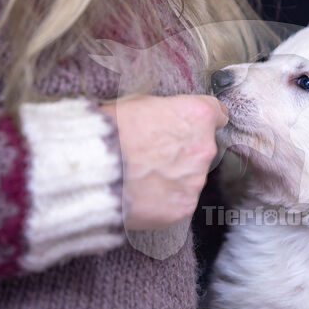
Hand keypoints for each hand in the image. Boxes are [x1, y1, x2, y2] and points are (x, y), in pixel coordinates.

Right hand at [101, 95, 227, 229]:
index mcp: (197, 116)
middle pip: (202, 148)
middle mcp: (205, 148)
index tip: (194, 125)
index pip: (218, 114)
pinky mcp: (184, 207)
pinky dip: (165, 198)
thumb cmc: (109, 130)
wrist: (91, 169)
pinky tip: (143, 193)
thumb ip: (168, 110)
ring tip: (142, 175)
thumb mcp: (139, 102)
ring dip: (174, 175)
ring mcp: (196, 180)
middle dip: (183, 150)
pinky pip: (179, 200)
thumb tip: (172, 115)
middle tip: (153, 153)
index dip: (201, 120)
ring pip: (191, 176)